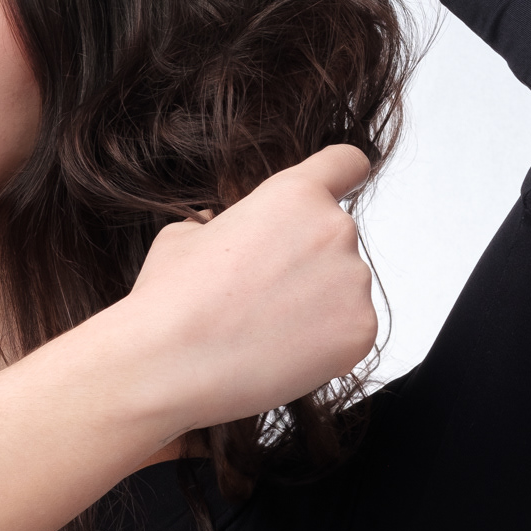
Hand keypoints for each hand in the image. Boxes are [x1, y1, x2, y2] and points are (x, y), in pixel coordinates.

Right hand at [126, 144, 375, 437]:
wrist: (169, 366)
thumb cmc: (170, 301)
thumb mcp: (183, 237)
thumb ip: (223, 223)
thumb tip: (222, 229)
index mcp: (295, 195)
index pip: (345, 163)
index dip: (341, 177)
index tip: (341, 189)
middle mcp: (335, 228)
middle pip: (335, 241)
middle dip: (306, 264)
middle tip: (259, 298)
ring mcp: (353, 282)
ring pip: (343, 291)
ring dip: (315, 307)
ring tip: (263, 333)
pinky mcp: (361, 331)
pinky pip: (349, 332)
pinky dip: (323, 346)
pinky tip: (279, 355)